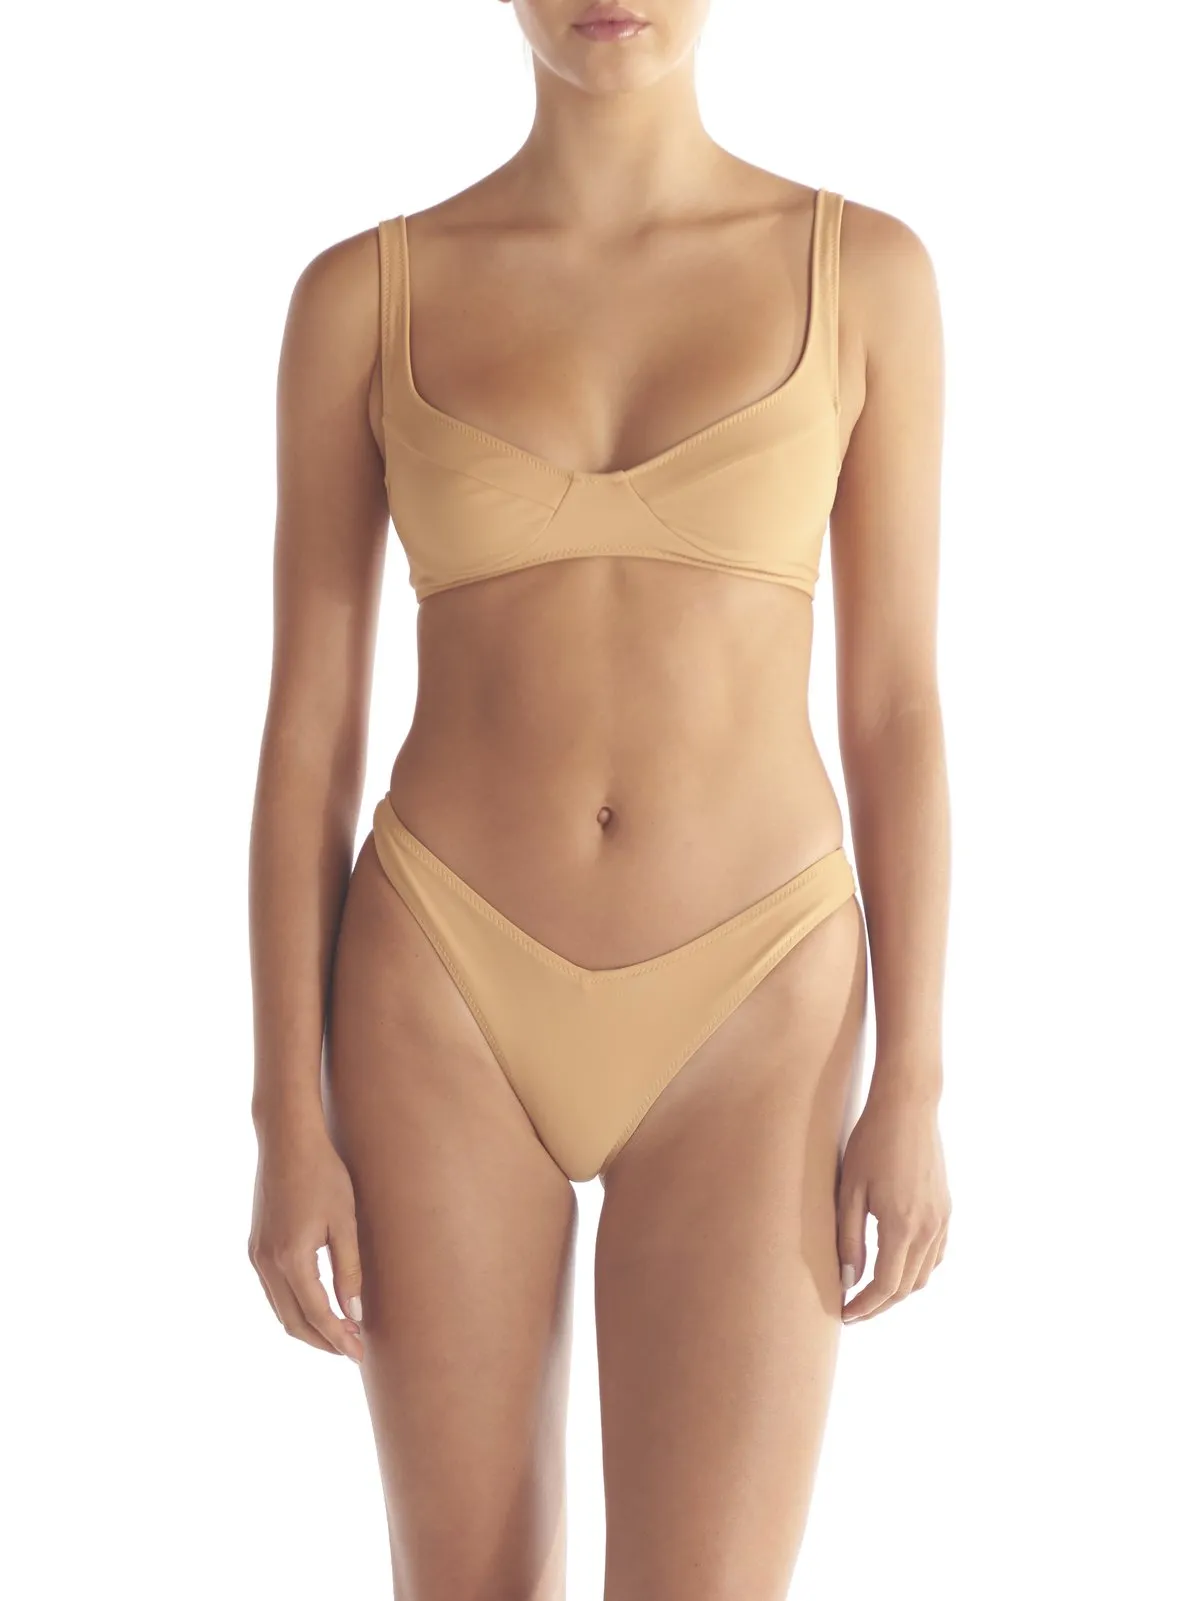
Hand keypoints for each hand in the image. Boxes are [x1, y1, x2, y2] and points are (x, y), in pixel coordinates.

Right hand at [248, 1119, 364, 1362]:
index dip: (339, 1339)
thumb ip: (349, 1270)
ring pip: (280, 1310)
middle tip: (353, 1351)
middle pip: (293, 1322)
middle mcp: (266, 1263)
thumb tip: (354, 1313)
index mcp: (291, 1258)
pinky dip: (294, 1307)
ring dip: (308, 1327)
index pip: (317, 1315)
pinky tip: (317, 1305)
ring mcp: (256, 1256)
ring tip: (339, 1333)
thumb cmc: (323, 1174)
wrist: (287, 1140)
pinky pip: (273, 1292)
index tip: (360, 1354)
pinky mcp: (255, 1247)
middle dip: (323, 1341)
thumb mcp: (345, 1221)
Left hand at [836, 1083, 949, 1321]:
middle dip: (879, 1304)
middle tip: (853, 1309)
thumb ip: (849, 1238)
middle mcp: (928, 1229)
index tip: (845, 1315)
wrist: (909, 1107)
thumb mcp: (850, 1190)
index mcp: (901, 1226)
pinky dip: (918, 1269)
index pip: (885, 1286)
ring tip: (871, 1290)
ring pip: (924, 1275)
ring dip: (899, 1289)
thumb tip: (849, 1279)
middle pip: (906, 1287)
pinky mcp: (947, 1209)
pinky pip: (936, 1255)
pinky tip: (898, 1264)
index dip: (864, 1306)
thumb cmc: (872, 1142)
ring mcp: (942, 1220)